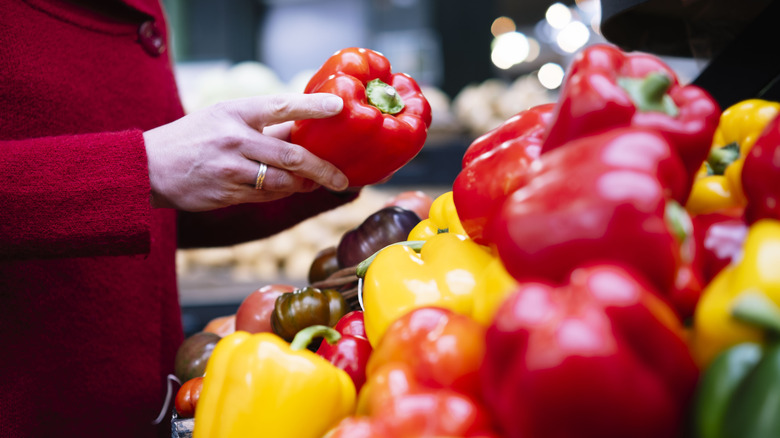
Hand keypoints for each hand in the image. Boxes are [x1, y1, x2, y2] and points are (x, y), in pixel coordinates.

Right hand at [143, 93, 347, 210]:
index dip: (312, 107)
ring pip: (283, 182)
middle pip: (292, 156)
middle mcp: (234, 138)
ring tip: (314, 182)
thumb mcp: (221, 117)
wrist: (148, 167)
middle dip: (323, 170)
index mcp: (235, 111)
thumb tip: (303, 130)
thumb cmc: (192, 137)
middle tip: (341, 178)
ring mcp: (230, 169)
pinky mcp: (227, 193)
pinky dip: (282, 192)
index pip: (281, 105)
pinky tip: (288, 189)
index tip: (339, 108)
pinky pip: (266, 195)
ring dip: (303, 185)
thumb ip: (260, 124)